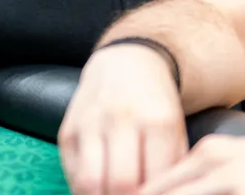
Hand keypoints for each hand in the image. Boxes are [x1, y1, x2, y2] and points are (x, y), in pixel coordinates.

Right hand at [59, 44, 188, 193]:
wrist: (126, 63)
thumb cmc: (156, 106)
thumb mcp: (176, 132)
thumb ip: (172, 168)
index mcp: (158, 121)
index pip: (154, 181)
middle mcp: (121, 119)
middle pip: (121, 185)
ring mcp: (90, 123)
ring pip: (90, 183)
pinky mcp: (68, 129)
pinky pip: (72, 173)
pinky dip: (85, 191)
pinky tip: (100, 189)